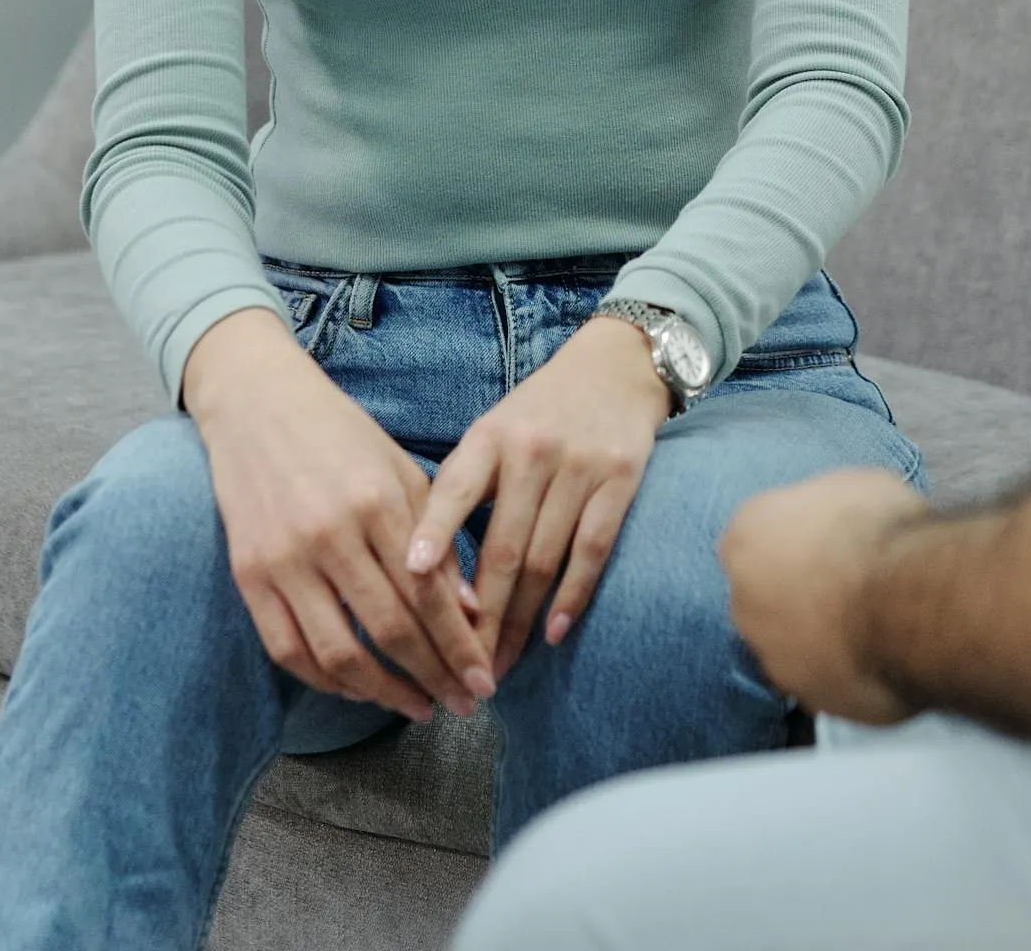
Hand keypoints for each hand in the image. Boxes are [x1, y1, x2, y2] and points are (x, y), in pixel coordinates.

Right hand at [183, 308, 494, 719]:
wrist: (255, 404)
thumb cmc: (339, 435)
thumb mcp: (400, 471)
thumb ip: (434, 539)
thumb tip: (468, 612)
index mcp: (376, 502)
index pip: (428, 594)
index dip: (459, 647)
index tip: (484, 681)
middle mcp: (330, 534)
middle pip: (390, 630)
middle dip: (433, 677)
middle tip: (463, 705)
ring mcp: (284, 559)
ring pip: (339, 653)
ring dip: (383, 693)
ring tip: (417, 707)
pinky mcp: (248, 575)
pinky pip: (288, 650)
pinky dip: (326, 680)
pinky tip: (358, 689)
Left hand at [402, 312, 669, 676]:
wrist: (615, 366)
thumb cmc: (539, 412)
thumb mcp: (492, 431)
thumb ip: (463, 486)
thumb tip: (423, 564)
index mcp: (489, 437)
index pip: (454, 489)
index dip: (432, 534)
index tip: (409, 577)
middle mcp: (531, 451)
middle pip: (501, 547)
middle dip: (481, 616)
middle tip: (461, 666)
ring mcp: (579, 467)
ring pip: (543, 559)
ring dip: (521, 621)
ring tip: (500, 664)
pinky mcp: (621, 480)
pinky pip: (592, 551)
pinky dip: (571, 597)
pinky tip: (552, 632)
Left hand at [720, 468, 927, 724]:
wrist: (909, 603)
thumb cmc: (882, 531)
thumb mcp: (851, 486)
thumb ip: (825, 513)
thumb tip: (840, 523)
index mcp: (745, 537)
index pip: (757, 540)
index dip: (798, 543)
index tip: (831, 546)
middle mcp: (743, 601)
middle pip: (765, 597)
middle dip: (799, 594)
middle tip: (848, 588)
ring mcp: (772, 656)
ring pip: (790, 646)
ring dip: (818, 638)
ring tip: (868, 627)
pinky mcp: (807, 698)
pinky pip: (824, 681)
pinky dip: (844, 671)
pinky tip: (877, 658)